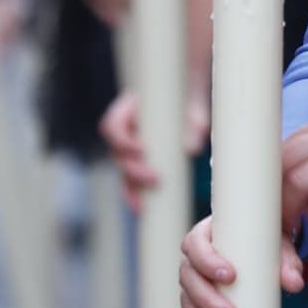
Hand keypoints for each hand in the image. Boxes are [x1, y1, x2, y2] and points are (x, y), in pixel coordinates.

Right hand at [99, 86, 209, 211]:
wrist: (189, 101)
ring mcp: (130, 147)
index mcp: (128, 108)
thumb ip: (194, 123)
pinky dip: (134, 195)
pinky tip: (141, 208)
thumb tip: (192, 149)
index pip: (113, 125)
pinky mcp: (139, 162)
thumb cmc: (187, 98)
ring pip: (122, 171)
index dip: (122, 140)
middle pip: (116, 153)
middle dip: (132, 170)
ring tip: (143, 204)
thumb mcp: (192, 106)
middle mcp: (125, 129)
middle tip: (155, 179)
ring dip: (131, 188)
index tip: (141, 150)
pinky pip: (130, 181)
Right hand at [178, 215, 305, 307]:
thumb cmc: (264, 242)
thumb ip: (287, 260)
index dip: (207, 260)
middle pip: (189, 279)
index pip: (195, 244)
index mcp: (207, 236)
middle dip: (208, 301)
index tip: (230, 276)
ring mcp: (194, 285)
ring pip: (188, 306)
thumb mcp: (277, 244)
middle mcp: (194, 260)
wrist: (262, 250)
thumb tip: (295, 283)